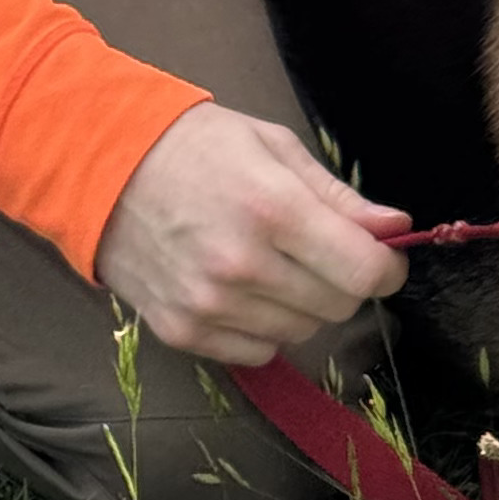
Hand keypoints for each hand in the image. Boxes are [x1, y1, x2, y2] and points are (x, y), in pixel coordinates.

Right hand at [95, 105, 410, 363]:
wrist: (102, 168)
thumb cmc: (197, 147)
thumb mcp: (274, 148)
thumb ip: (338, 196)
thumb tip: (396, 229)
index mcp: (273, 209)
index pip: (363, 271)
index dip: (386, 267)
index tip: (382, 255)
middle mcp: (242, 266)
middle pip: (338, 306)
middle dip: (344, 281)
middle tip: (318, 250)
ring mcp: (208, 306)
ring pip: (301, 332)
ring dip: (301, 304)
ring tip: (271, 263)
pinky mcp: (182, 333)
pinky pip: (258, 352)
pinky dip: (262, 327)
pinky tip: (240, 288)